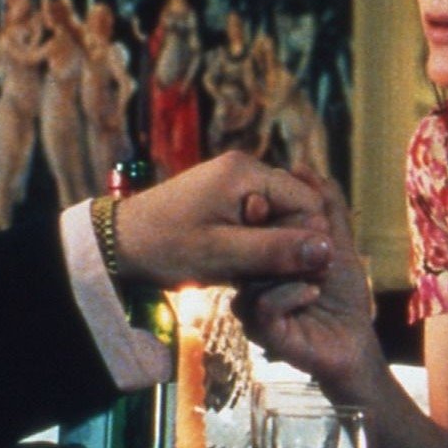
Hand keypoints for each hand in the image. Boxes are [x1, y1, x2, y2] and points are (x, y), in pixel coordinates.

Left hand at [113, 152, 332, 287]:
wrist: (118, 243)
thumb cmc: (166, 247)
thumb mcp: (223, 255)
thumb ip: (276, 251)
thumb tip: (329, 250)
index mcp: (247, 172)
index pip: (307, 202)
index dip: (311, 240)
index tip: (303, 276)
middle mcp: (245, 168)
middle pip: (295, 208)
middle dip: (291, 244)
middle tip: (271, 279)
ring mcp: (234, 181)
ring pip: (278, 217)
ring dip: (273, 247)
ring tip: (251, 274)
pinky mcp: (225, 197)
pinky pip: (259, 219)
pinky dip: (256, 243)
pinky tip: (241, 265)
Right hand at [235, 173, 382, 395]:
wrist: (354, 341)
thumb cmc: (343, 295)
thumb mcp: (336, 242)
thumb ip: (325, 205)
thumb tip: (302, 166)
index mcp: (264, 256)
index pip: (250, 225)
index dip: (263, 208)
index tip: (280, 200)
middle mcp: (251, 279)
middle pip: (246, 247)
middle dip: (278, 234)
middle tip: (309, 233)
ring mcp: (253, 306)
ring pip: (251, 275)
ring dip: (290, 267)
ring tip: (319, 270)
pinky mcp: (262, 331)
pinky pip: (262, 305)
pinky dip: (290, 293)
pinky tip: (311, 292)